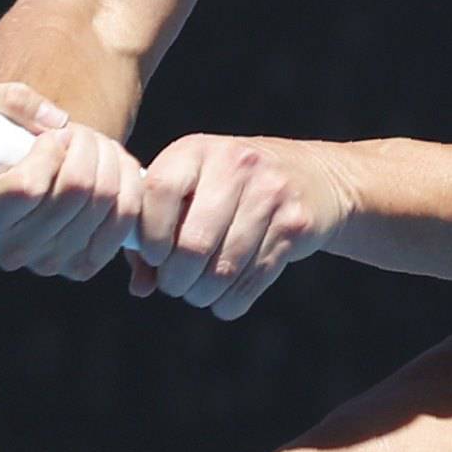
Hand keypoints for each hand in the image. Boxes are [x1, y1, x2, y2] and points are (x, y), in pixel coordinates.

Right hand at [0, 82, 146, 281]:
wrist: (22, 175)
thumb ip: (12, 101)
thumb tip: (56, 122)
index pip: (28, 187)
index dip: (48, 151)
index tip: (48, 137)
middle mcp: (12, 252)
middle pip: (74, 190)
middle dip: (84, 145)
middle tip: (76, 133)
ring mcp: (50, 263)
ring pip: (105, 199)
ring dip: (108, 158)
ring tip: (92, 147)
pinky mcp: (84, 265)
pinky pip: (126, 218)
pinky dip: (128, 183)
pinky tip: (112, 167)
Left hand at [132, 134, 345, 318]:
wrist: (311, 177)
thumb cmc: (229, 193)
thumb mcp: (191, 193)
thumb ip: (154, 234)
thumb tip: (140, 288)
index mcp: (197, 149)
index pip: (160, 191)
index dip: (150, 234)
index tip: (153, 256)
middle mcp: (235, 164)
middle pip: (193, 243)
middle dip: (175, 279)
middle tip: (174, 285)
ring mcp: (270, 193)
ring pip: (223, 269)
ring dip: (203, 294)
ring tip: (198, 291)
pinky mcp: (295, 224)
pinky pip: (252, 280)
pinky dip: (231, 301)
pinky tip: (225, 296)